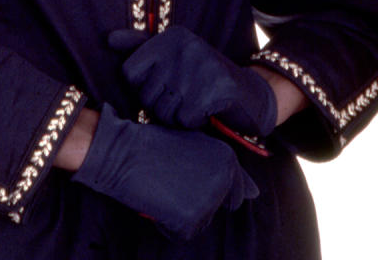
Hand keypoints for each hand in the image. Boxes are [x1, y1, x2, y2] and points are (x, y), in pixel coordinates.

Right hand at [72, 103, 256, 239]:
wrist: (123, 154)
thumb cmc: (154, 146)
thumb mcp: (194, 145)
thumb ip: (223, 167)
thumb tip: (254, 193)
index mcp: (227, 158)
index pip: (237, 188)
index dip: (211, 186)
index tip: (191, 178)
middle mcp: (224, 180)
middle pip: (220, 206)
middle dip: (200, 199)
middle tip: (174, 179)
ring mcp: (209, 202)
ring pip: (203, 219)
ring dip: (185, 210)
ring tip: (165, 186)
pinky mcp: (191, 221)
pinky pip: (184, 232)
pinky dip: (170, 223)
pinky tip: (159, 200)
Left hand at [109, 26, 276, 136]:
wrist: (250, 94)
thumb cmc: (203, 78)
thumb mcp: (174, 55)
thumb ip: (141, 47)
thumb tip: (108, 39)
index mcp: (171, 37)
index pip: (130, 73)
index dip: (143, 88)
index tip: (164, 86)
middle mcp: (183, 47)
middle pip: (145, 94)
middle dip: (161, 105)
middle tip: (183, 97)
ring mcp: (199, 68)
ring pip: (163, 110)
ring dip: (177, 116)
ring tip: (193, 103)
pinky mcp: (214, 90)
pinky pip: (184, 120)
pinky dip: (194, 123)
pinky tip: (206, 112)